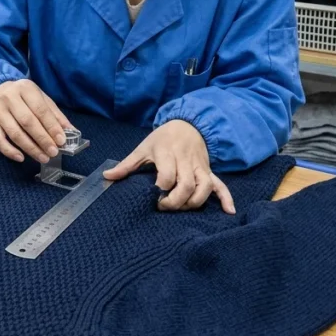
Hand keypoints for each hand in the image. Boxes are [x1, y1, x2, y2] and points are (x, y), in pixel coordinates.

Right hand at [0, 80, 72, 162]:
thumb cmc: (24, 97)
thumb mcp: (41, 99)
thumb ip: (56, 115)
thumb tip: (72, 132)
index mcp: (26, 88)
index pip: (40, 109)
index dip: (52, 126)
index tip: (61, 141)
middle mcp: (10, 98)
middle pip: (27, 122)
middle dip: (42, 139)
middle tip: (53, 152)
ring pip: (14, 133)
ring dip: (30, 148)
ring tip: (43, 157)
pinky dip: (9, 151)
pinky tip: (21, 158)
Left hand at [104, 120, 235, 213]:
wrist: (187, 124)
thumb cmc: (162, 139)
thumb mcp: (143, 148)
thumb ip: (126, 165)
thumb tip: (107, 177)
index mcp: (167, 153)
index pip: (167, 175)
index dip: (160, 189)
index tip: (152, 196)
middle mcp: (186, 160)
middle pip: (186, 185)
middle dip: (176, 201)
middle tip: (163, 206)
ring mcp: (200, 166)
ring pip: (204, 187)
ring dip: (194, 202)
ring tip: (182, 209)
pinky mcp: (209, 171)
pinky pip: (221, 185)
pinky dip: (226, 198)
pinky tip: (229, 211)